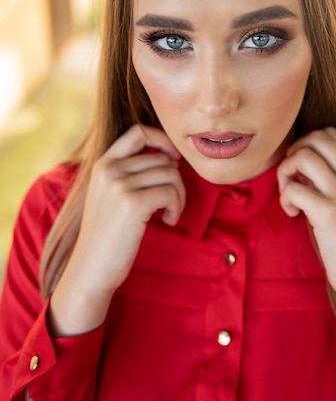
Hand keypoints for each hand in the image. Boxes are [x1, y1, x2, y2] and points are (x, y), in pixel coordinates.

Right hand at [50, 124, 185, 334]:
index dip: (163, 139)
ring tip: (169, 213)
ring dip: (178, 195)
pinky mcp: (132, 204)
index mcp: (103, 164)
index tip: (174, 159)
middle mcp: (109, 170)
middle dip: (176, 179)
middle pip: (162, 157)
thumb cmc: (108, 235)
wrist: (91, 269)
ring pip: (170, 174)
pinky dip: (177, 207)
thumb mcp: (110, 196)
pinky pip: (171, 192)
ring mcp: (119, 185)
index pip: (138, 131)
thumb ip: (130, 173)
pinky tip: (168, 221)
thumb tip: (170, 158)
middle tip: (171, 203)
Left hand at [277, 127, 335, 336]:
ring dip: (286, 172)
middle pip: (316, 138)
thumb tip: (302, 160)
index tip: (302, 170)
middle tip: (292, 178)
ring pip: (303, 156)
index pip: (331, 134)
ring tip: (289, 194)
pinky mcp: (328, 212)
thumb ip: (335, 177)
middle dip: (294, 153)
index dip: (307, 145)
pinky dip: (284, 199)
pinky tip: (292, 214)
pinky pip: (294, 188)